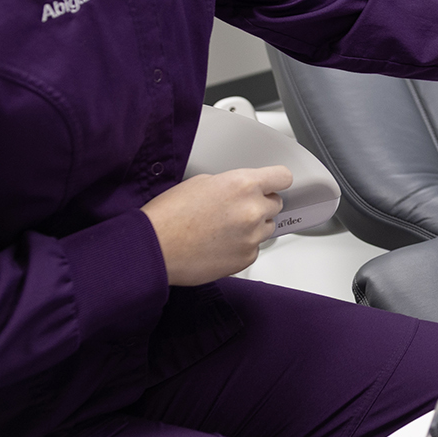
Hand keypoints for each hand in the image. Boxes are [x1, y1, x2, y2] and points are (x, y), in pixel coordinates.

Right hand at [142, 164, 291, 285]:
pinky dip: (242, 246)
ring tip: (223, 228)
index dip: (276, 181)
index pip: (283, 177)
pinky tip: (219, 244)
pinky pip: (254, 248)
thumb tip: (244, 189)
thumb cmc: (170, 215)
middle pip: (276, 204)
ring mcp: (251, 237)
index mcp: (243, 184)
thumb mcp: (202, 182)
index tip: (274, 184)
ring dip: (252, 227)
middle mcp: (252, 210)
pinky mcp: (245, 259)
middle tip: (235, 208)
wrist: (154, 248)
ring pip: (267, 228)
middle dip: (260, 204)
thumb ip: (232, 183)